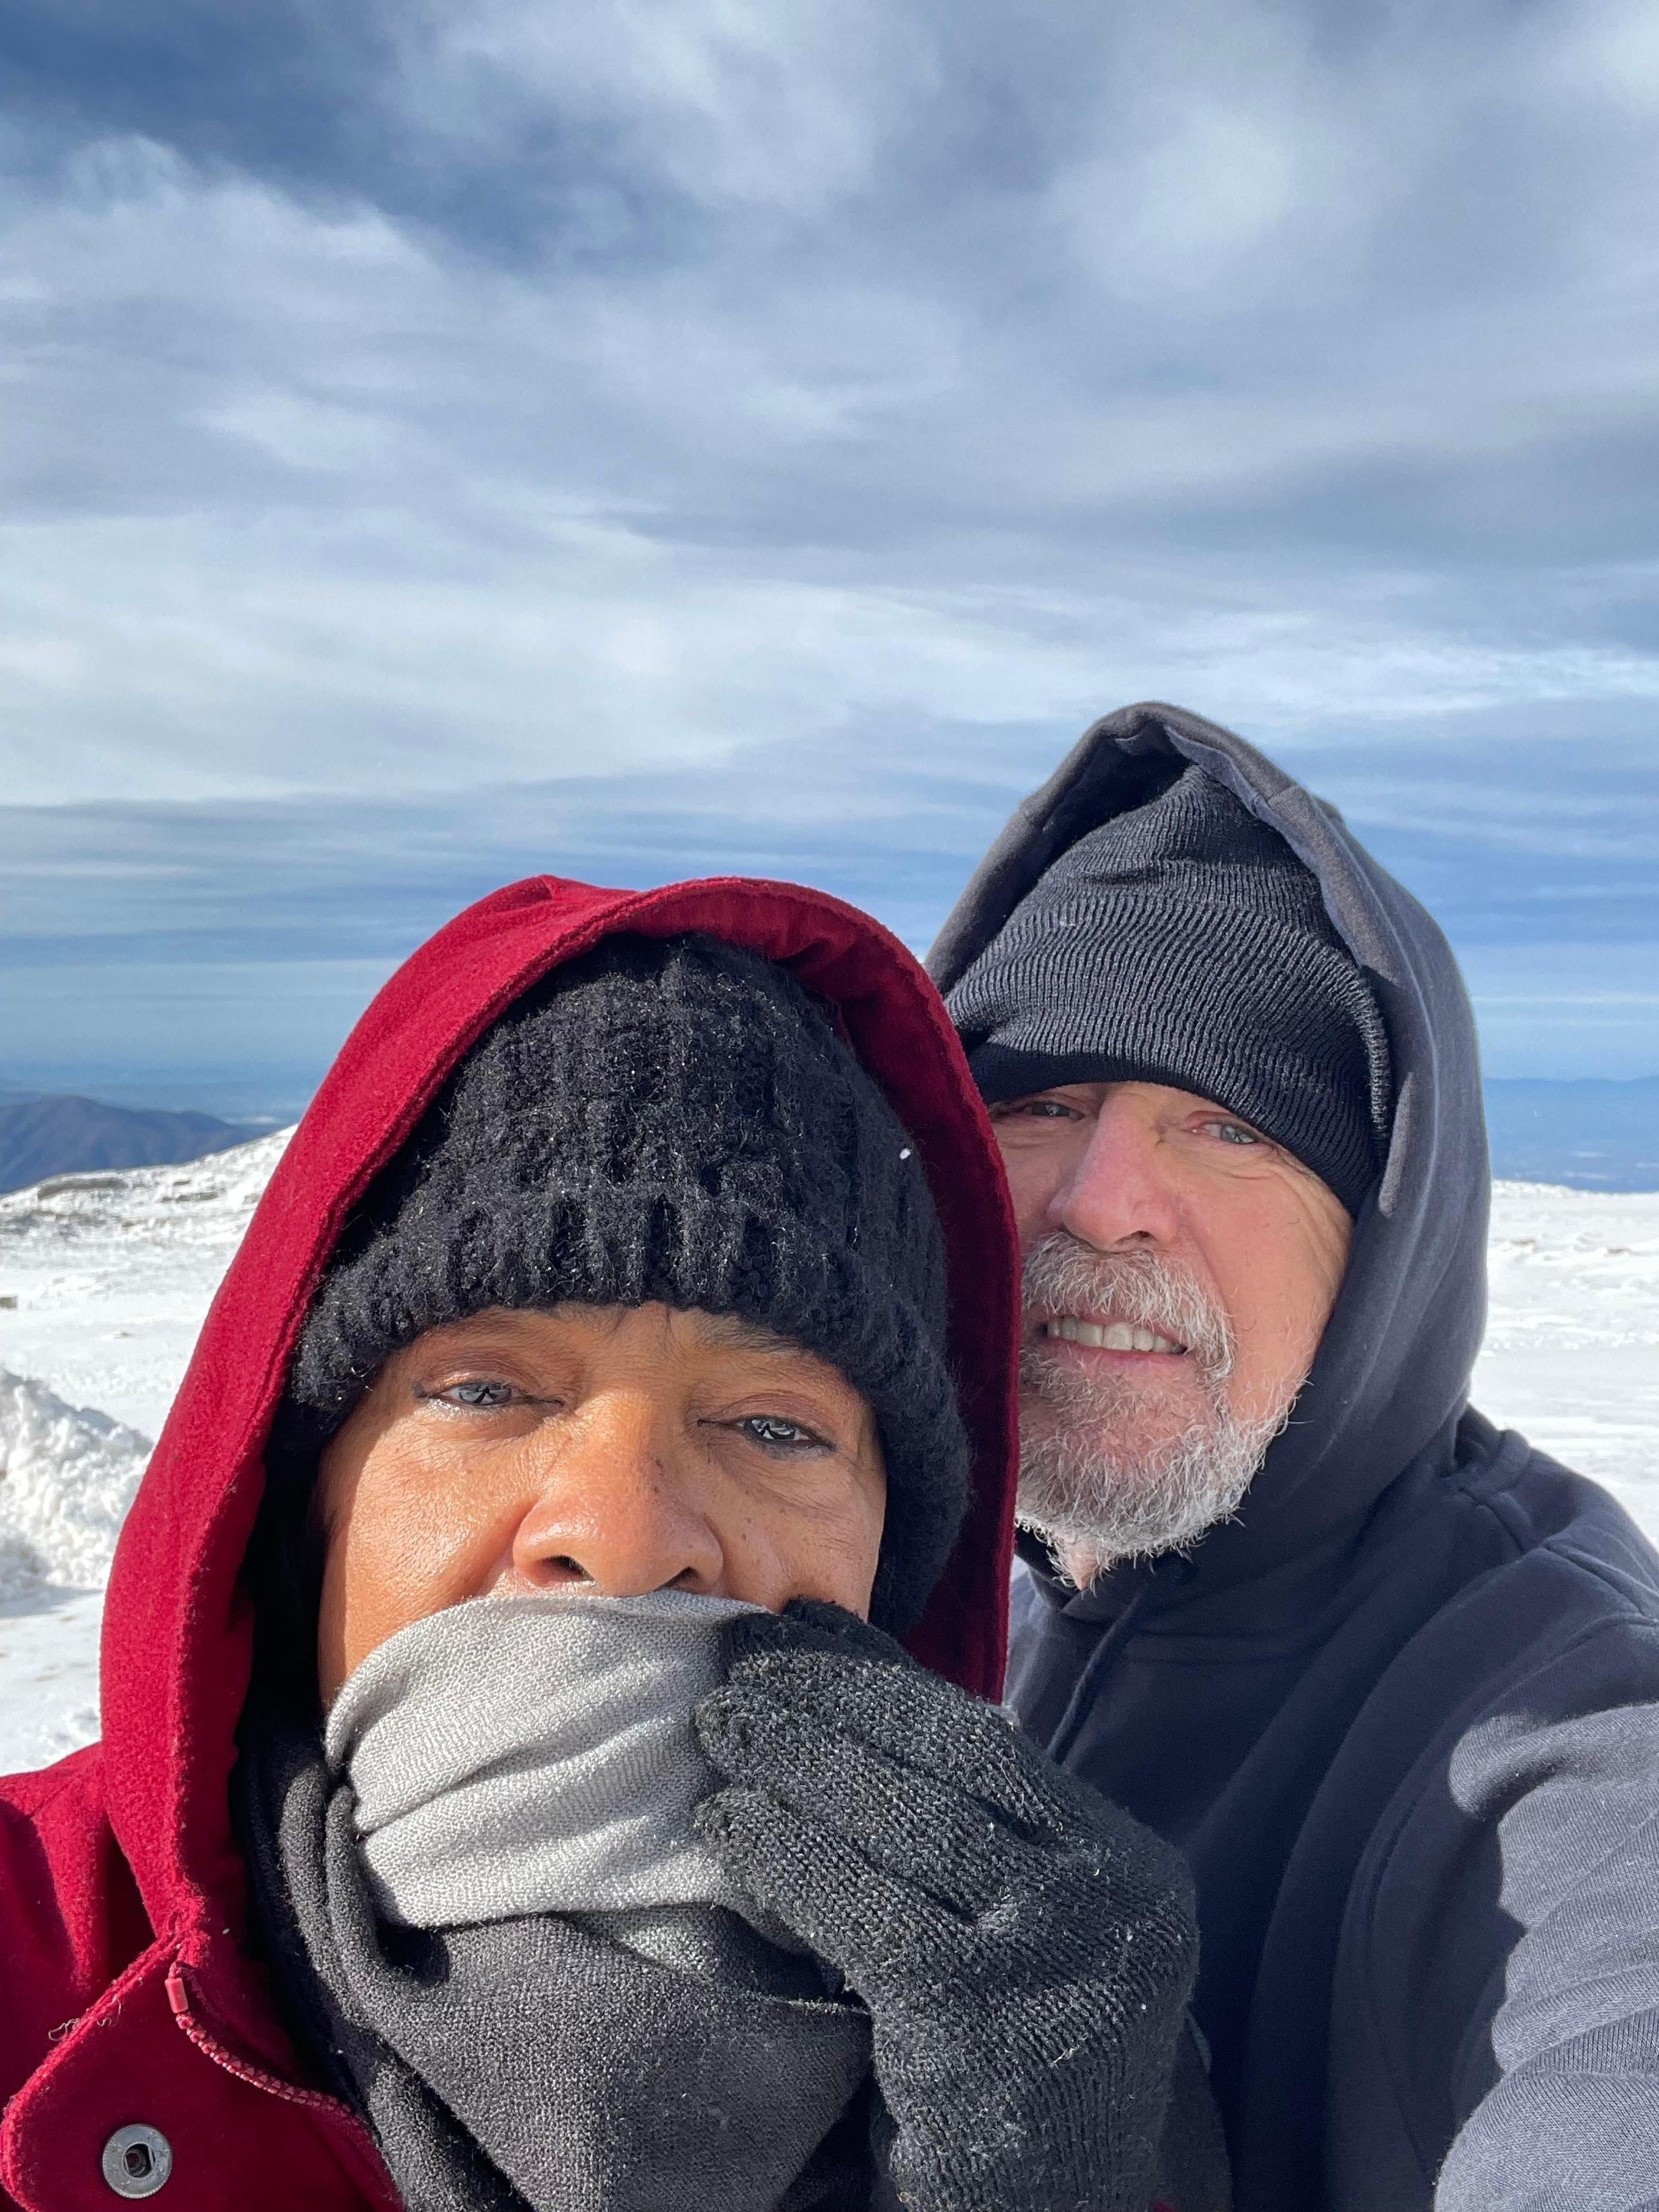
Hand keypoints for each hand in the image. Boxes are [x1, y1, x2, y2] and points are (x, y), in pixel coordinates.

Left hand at [694, 1601, 1198, 2211]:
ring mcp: (1060, 1961)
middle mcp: (1116, 1900)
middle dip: (832, 1700)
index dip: (883, 1677)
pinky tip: (728, 1824)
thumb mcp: (1020, 1926)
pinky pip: (868, 1915)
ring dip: (797, 1762)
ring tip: (716, 1725)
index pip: (990, 1738)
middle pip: (953, 1761)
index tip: (799, 1626)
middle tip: (735, 1658)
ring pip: (909, 1824)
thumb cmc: (1007, 2061)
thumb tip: (853, 1697)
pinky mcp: (985, 2026)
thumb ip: (977, 1831)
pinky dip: (790, 1858)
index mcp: (1127, 1862)